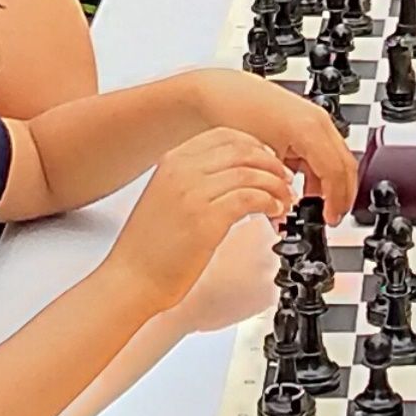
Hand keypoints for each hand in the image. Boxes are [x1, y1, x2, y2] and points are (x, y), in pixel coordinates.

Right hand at [109, 128, 300, 305]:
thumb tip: (231, 177)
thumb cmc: (147, 249)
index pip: (225, 135)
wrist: (130, 279)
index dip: (255, 146)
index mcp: (172, 161)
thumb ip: (193, 181)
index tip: (269, 161)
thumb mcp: (166, 199)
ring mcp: (193, 193)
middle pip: (243, 149)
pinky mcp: (206, 219)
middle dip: (271, 164)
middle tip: (285, 180)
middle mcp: (182, 171)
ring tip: (284, 200)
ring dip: (276, 185)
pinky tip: (274, 212)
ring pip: (251, 172)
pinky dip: (270, 202)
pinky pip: (250, 198)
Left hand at [188, 71, 358, 219]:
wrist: (215, 90)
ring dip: (329, 184)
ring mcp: (312, 118)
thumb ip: (279, 187)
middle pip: (344, 164)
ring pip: (335, 158)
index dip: (337, 200)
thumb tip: (283, 211)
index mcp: (311, 128)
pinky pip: (321, 150)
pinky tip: (302, 185)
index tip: (330, 218)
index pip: (337, 172)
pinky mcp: (302, 121)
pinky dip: (317, 171)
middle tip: (331, 216)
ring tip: (314, 206)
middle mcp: (317, 120)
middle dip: (341, 193)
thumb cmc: (231, 112)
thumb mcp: (259, 158)